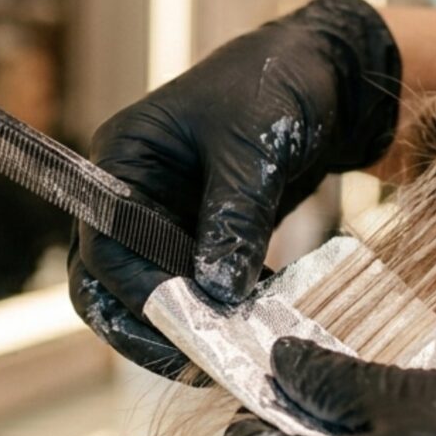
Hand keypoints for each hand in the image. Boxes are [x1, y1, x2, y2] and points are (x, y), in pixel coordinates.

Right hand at [69, 0, 399, 377]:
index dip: (137, 292)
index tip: (184, 327)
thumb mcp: (255, 147)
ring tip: (235, 353)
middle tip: (200, 361)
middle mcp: (138, 192)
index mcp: (126, 159)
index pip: (105, 242)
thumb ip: (234, 217)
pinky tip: (257, 325)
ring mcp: (173, 213)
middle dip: (151, 322)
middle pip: (115, 277)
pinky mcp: (210, 230)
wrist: (330, 74)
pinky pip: (201, 280)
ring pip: (159, 287)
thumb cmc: (283, 84)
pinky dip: (222, 307)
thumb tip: (218, 290)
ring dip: (190, 321)